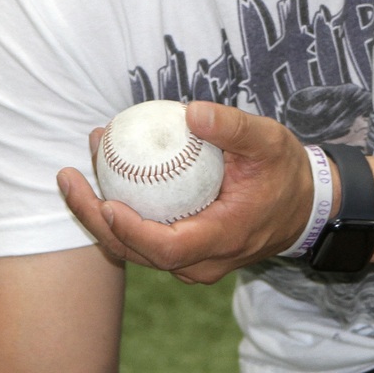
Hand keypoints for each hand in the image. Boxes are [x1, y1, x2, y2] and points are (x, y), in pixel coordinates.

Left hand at [58, 101, 314, 284]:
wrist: (304, 206)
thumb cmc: (285, 172)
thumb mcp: (268, 141)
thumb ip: (233, 127)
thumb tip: (191, 112)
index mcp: (223, 238)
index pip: (167, 248)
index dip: (130, 231)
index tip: (104, 200)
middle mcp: (204, 260)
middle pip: (138, 252)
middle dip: (95, 219)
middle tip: (68, 178)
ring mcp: (193, 261)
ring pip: (136, 248)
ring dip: (101, 213)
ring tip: (78, 169)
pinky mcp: (186, 251)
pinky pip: (145, 239)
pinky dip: (120, 213)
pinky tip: (106, 176)